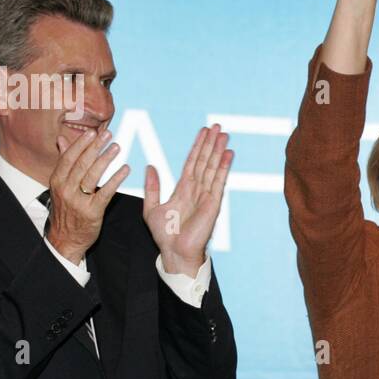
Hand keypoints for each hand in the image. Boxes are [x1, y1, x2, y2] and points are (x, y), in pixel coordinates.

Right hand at [46, 129, 129, 263]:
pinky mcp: (92, 212)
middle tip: (108, 135)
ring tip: (116, 147)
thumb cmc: (65, 209)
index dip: (81, 144)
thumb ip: (64, 161)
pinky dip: (116, 180)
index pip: (69, 157)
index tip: (92, 132)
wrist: (65, 238)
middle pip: (81, 164)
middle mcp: (65, 189)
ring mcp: (78, 201)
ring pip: (92, 176)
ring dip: (106, 160)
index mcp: (56, 180)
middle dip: (95, 147)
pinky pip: (105, 193)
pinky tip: (125, 169)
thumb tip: (62, 138)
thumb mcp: (59, 185)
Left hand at [143, 123, 233, 276]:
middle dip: (210, 143)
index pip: (191, 163)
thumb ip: (152, 187)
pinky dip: (223, 167)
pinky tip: (228, 154)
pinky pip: (218, 181)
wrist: (175, 252)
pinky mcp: (212, 203)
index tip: (203, 132)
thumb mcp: (151, 208)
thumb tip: (150, 166)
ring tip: (224, 134)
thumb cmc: (164, 236)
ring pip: (212, 167)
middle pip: (204, 161)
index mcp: (183, 190)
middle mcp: (196, 190)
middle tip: (217, 126)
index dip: (197, 147)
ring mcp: (206, 195)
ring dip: (218, 150)